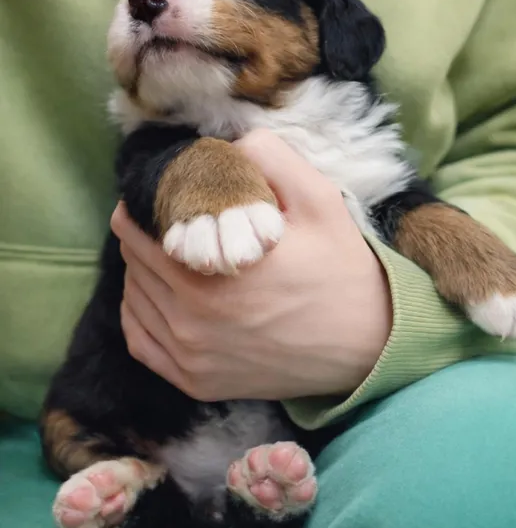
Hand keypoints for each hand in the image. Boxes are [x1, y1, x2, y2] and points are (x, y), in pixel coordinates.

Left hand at [111, 130, 391, 400]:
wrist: (368, 345)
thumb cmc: (341, 271)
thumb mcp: (318, 200)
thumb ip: (269, 158)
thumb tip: (225, 143)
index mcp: (213, 274)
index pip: (143, 229)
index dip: (147, 206)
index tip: (160, 196)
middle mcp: (192, 320)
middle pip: (135, 263)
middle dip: (143, 236)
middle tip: (164, 222)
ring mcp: (192, 358)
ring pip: (134, 300)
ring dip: (140, 272)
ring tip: (165, 254)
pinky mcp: (197, 383)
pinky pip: (141, 343)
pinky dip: (139, 315)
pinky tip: (155, 298)